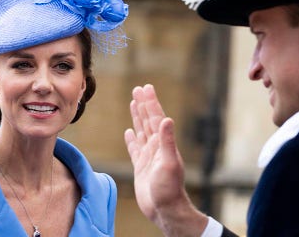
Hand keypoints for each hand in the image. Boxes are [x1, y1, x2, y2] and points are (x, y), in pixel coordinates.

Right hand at [124, 85, 207, 236]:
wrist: (165, 210)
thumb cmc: (169, 189)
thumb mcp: (169, 163)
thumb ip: (167, 141)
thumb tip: (167, 119)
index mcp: (162, 143)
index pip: (155, 118)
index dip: (151, 102)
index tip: (146, 88)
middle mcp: (156, 147)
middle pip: (148, 121)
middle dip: (143, 105)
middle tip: (138, 89)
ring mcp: (148, 156)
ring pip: (141, 131)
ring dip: (137, 117)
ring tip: (134, 103)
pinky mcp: (141, 167)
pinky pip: (135, 148)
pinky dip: (132, 139)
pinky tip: (129, 132)